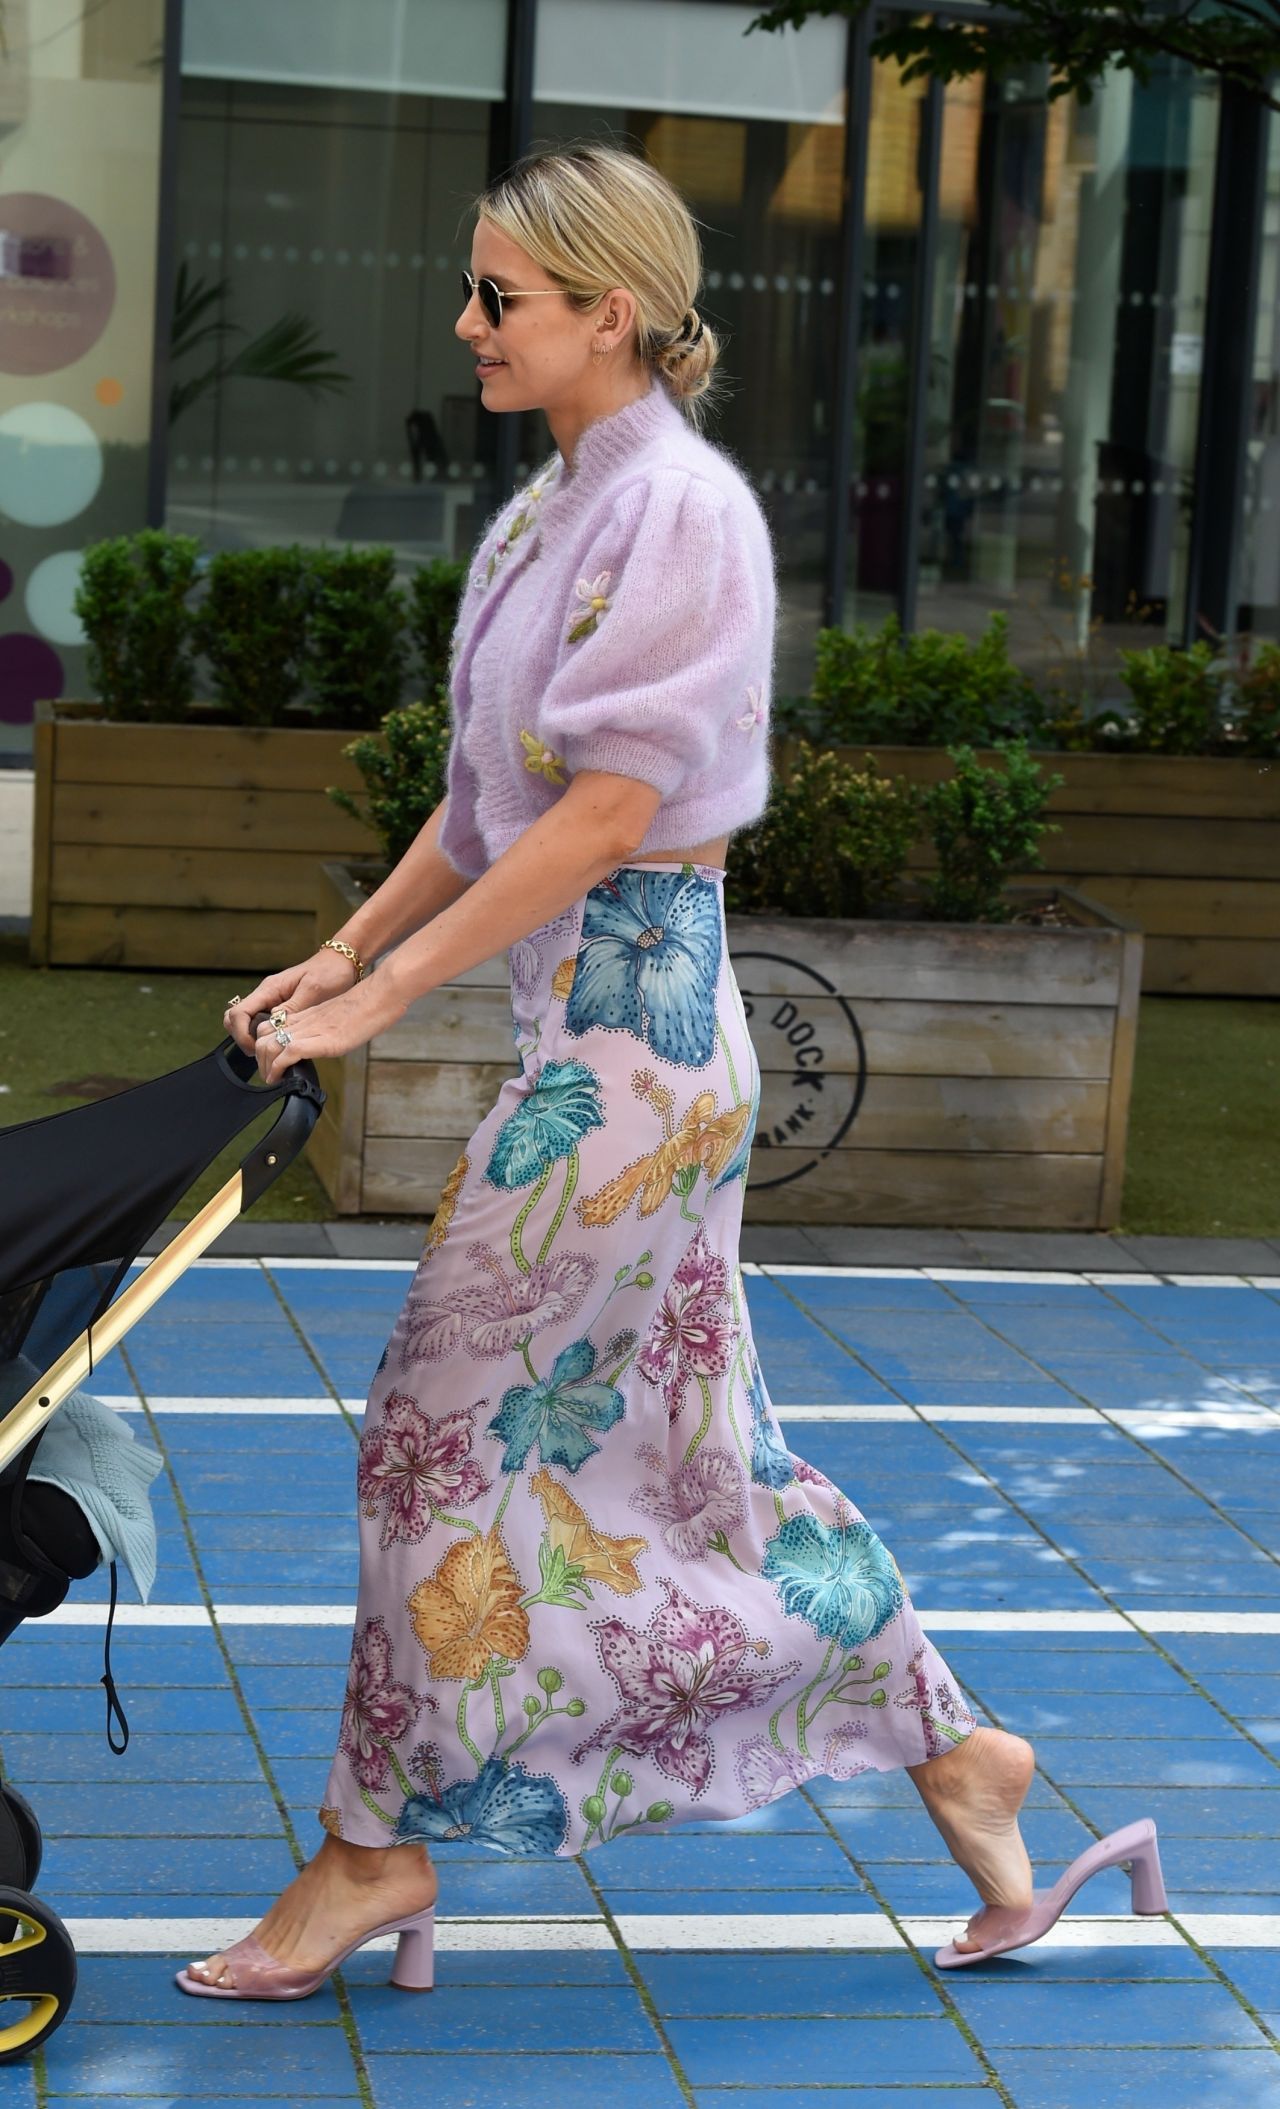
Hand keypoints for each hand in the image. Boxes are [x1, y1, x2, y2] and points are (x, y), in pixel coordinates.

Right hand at [223, 950, 360, 1052]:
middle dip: (243, 1039)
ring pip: (248, 1023)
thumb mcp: (312, 991)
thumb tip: (273, 1024)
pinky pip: (264, 1024)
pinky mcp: (281, 1007)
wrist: (342, 963)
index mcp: (269, 989)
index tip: (255, 1049)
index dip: (241, 1034)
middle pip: (236, 1019)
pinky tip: (280, 1045)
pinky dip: (266, 1036)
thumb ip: (292, 1008)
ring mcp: (272, 1001)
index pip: (238, 1013)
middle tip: (261, 1054)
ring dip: (253, 1039)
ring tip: (271, 1053)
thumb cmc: (330, 973)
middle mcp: (266, 995)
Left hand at [253, 970, 408, 1084]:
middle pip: (262, 1037)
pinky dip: (277, 1068)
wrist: (379, 996)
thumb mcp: (337, 1018)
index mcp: (305, 1015)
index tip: (269, 1063)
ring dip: (265, 1067)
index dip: (262, 1046)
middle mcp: (302, 1022)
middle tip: (268, 1076)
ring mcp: (310, 1030)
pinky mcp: (321, 1040)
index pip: (268, 1027)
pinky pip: (287, 1052)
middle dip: (260, 1060)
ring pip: (268, 1045)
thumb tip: (321, 1043)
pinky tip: (279, 1079)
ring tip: (272, 1080)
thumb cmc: (367, 1007)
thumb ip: (323, 1028)